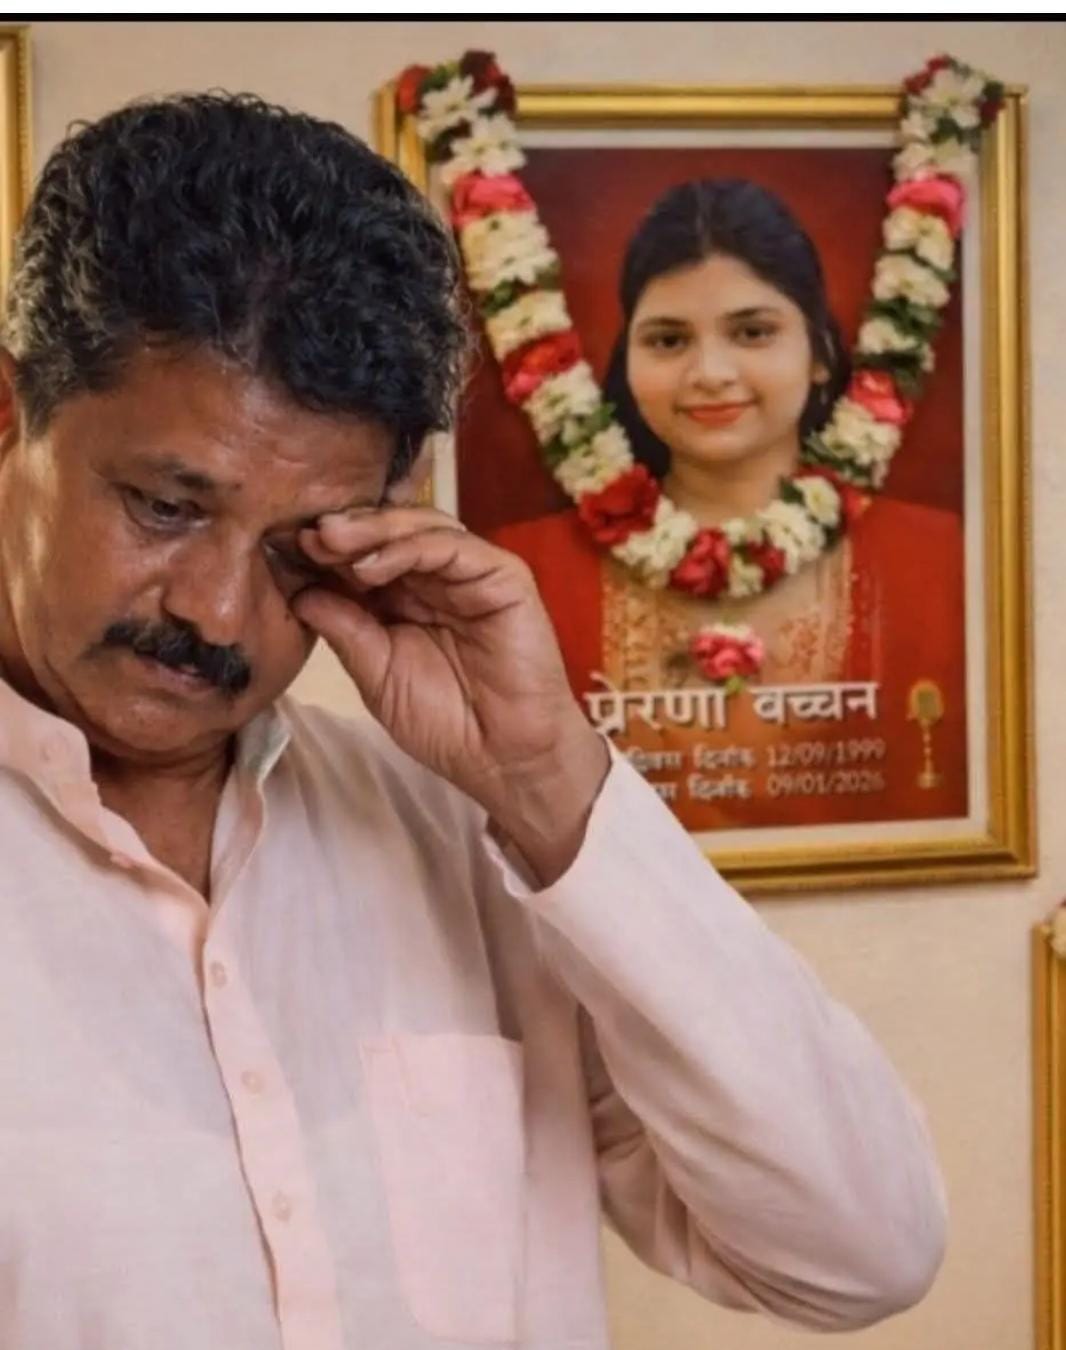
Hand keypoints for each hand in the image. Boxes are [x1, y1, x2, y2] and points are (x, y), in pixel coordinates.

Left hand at [291, 507, 608, 882]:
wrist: (502, 759)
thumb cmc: (446, 724)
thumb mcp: (375, 674)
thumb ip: (344, 628)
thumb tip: (298, 589)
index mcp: (406, 597)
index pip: (360, 556)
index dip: (320, 550)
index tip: (275, 548)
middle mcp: (439, 576)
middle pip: (387, 532)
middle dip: (341, 530)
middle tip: (299, 533)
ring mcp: (472, 572)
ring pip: (418, 527)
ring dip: (368, 530)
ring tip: (328, 541)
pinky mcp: (503, 576)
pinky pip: (452, 547)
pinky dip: (408, 547)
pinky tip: (370, 565)